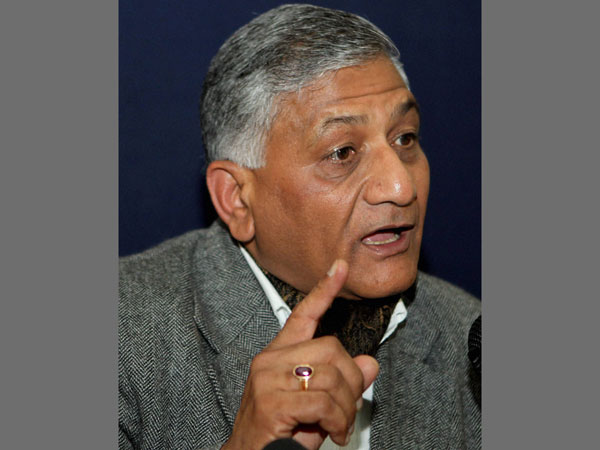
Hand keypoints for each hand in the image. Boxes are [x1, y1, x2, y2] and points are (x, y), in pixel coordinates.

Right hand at [222, 260, 379, 449]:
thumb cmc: (282, 432)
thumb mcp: (317, 403)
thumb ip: (342, 381)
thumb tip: (370, 363)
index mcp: (278, 355)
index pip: (304, 314)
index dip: (324, 290)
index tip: (341, 266)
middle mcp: (270, 360)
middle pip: (332, 348)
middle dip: (351, 382)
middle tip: (348, 409)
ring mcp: (267, 380)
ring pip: (331, 375)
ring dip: (346, 407)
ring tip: (339, 425)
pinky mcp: (271, 402)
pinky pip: (323, 401)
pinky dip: (338, 421)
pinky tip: (333, 434)